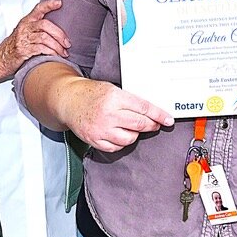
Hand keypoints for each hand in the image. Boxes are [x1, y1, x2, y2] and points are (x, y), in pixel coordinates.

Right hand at [0, 0, 70, 79]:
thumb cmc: (14, 47)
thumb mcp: (24, 33)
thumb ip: (37, 29)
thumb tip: (58, 32)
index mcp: (26, 22)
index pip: (38, 9)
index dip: (49, 4)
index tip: (60, 2)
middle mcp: (24, 28)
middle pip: (45, 25)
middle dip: (59, 34)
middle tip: (67, 43)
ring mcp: (23, 39)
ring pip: (44, 38)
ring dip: (57, 46)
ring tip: (63, 52)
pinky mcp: (22, 50)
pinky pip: (40, 49)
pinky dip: (50, 52)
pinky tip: (55, 56)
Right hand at [57, 77, 173, 152]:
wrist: (68, 100)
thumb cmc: (91, 93)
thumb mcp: (112, 89)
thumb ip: (130, 100)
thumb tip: (152, 111)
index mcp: (114, 98)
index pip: (144, 108)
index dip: (159, 115)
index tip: (168, 119)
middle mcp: (108, 114)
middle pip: (139, 124)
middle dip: (151, 125)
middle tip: (154, 124)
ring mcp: (101, 129)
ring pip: (130, 139)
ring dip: (135, 134)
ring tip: (130, 126)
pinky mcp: (95, 140)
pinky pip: (116, 147)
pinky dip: (121, 142)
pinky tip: (119, 134)